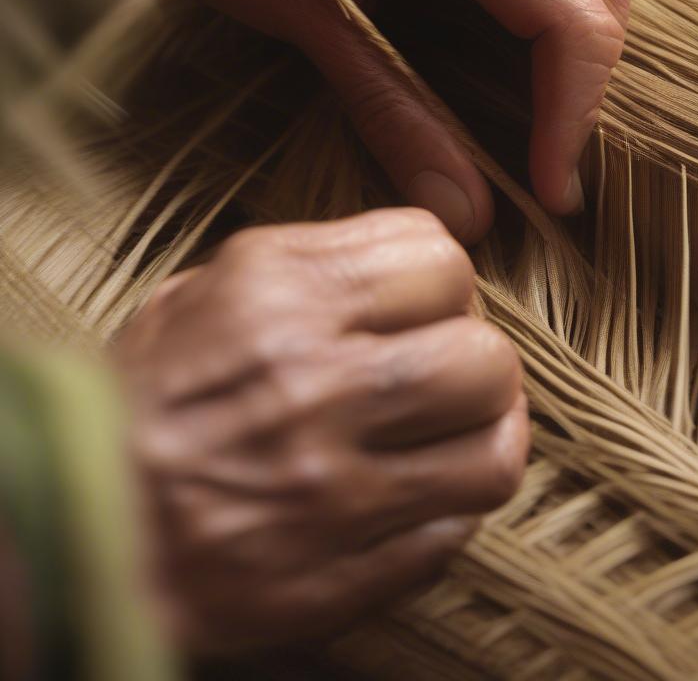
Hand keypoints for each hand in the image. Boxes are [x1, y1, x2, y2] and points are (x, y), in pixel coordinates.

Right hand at [115, 209, 528, 652]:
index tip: (429, 305)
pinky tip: (430, 489)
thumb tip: (421, 260)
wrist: (72, 529)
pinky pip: (457, 529)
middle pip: (484, 356)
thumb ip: (311, 265)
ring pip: (493, 450)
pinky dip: (458, 503)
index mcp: (276, 296)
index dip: (446, 281)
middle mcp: (313, 385)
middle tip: (449, 369)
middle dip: (479, 357)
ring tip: (463, 428)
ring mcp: (333, 489)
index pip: (439, 257)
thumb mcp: (202, 294)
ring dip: (489, 433)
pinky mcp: (343, 573)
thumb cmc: (141, 401)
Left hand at [160, 0, 628, 241]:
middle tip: (549, 173)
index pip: (566, 14)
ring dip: (585, 58)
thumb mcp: (314, 32)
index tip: (551, 190)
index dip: (571, 111)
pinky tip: (540, 71)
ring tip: (550, 131)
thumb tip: (467, 217)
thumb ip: (396, 120)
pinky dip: (568, 23)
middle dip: (585, 92)